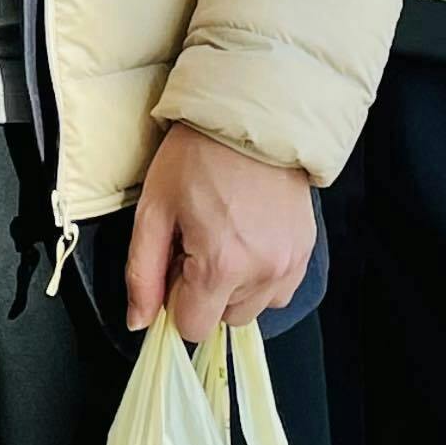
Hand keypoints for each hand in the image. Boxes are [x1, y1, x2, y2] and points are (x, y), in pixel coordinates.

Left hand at [123, 125, 316, 341]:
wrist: (250, 117)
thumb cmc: (196, 156)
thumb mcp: (153, 209)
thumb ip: (142, 273)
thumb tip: (139, 322)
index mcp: (221, 264)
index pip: (192, 327)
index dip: (176, 298)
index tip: (175, 262)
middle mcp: (262, 272)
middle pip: (223, 319)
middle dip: (205, 292)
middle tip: (198, 242)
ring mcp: (289, 264)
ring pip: (253, 307)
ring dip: (235, 287)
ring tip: (226, 237)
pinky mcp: (306, 252)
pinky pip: (279, 289)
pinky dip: (261, 276)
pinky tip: (249, 238)